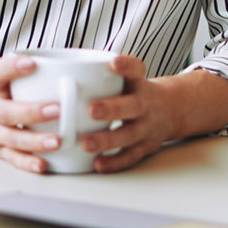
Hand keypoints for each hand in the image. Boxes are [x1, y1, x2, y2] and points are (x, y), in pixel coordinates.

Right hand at [0, 54, 64, 172]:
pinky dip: (27, 163)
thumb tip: (69, 63)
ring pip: (12, 138)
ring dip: (35, 141)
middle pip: (6, 111)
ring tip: (56, 141)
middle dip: (32, 111)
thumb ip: (23, 71)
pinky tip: (43, 164)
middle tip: (56, 109)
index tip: (31, 63)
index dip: (12, 67)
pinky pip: (12, 159)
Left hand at [81, 56, 227, 173]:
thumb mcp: (128, 78)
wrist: (172, 110)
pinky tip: (97, 164)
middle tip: (91, 109)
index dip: (126, 66)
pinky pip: (131, 156)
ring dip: (108, 140)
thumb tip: (54, 72)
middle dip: (112, 108)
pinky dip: (115, 162)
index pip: (136, 70)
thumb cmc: (135, 92)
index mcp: (139, 83)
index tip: (113, 63)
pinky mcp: (145, 146)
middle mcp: (145, 104)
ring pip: (130, 134)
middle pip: (133, 106)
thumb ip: (101, 74)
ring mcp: (147, 127)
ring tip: (86, 143)